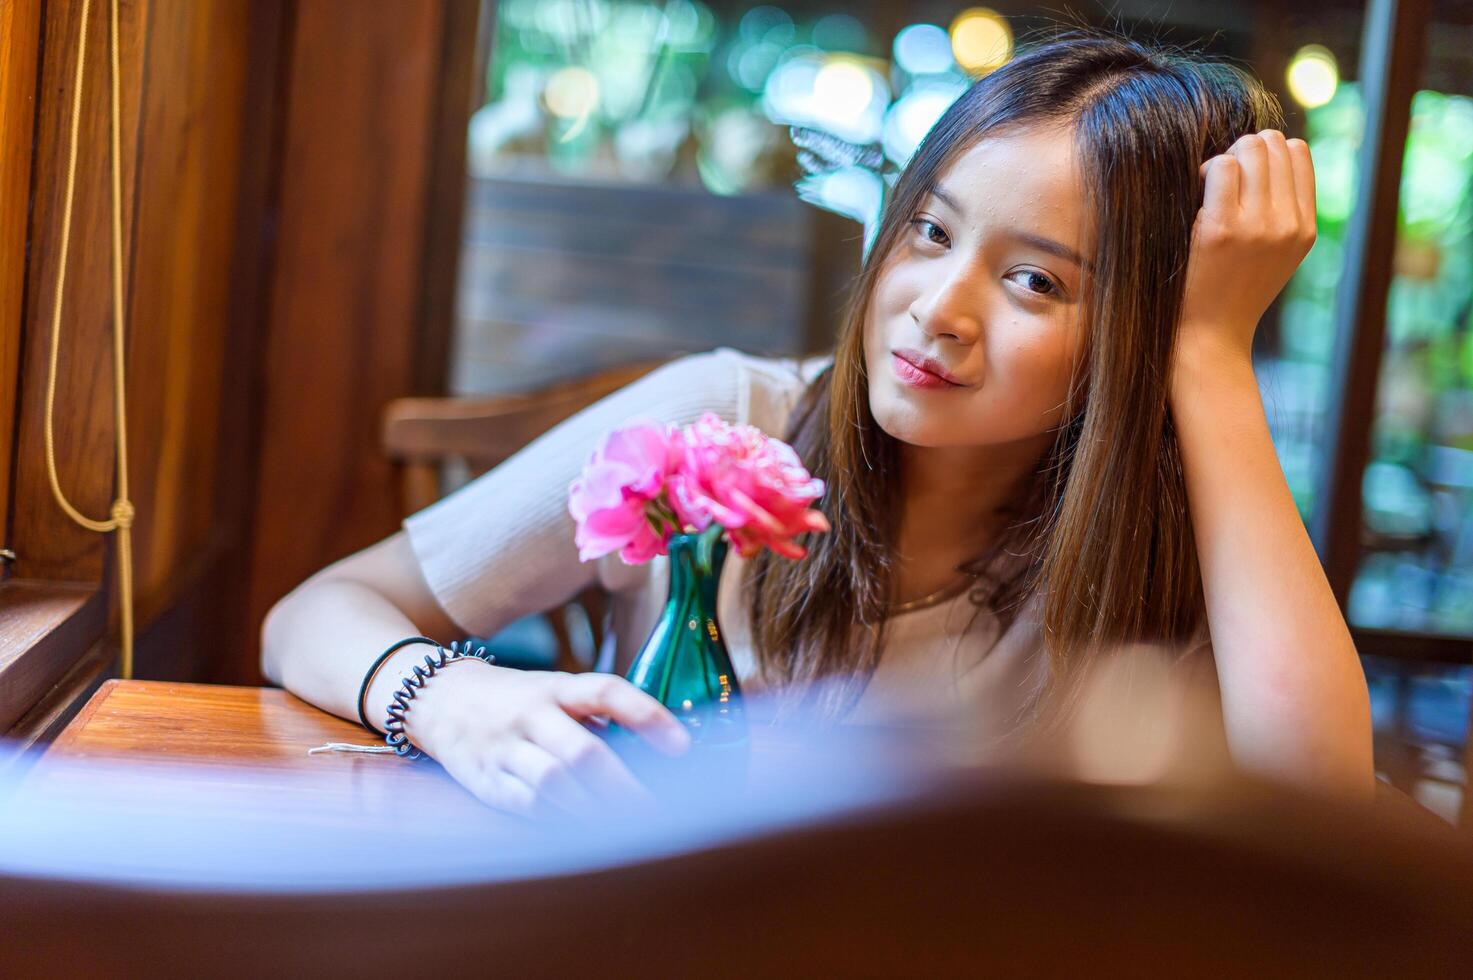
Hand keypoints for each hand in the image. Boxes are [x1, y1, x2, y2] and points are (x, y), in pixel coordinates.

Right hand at [403, 662, 690, 819]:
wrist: (439, 699)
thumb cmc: (517, 700)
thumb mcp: (554, 691)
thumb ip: (596, 716)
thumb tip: (653, 751)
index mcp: (555, 687)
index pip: (605, 691)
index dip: (646, 715)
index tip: (682, 746)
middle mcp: (530, 714)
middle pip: (582, 751)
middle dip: (624, 788)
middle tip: (657, 814)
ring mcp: (504, 747)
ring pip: (553, 782)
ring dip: (593, 811)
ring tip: (626, 831)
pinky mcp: (486, 780)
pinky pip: (526, 804)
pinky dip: (557, 820)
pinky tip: (583, 833)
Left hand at [1177, 129, 1317, 364]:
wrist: (1209, 337)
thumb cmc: (1231, 293)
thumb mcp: (1274, 254)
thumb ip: (1281, 210)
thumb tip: (1269, 150)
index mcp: (1305, 228)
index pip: (1297, 152)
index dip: (1264, 152)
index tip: (1241, 175)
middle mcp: (1288, 224)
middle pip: (1271, 144)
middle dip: (1241, 151)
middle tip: (1217, 181)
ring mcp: (1257, 225)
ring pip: (1247, 149)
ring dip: (1221, 160)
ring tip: (1204, 189)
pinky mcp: (1221, 229)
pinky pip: (1219, 167)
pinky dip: (1202, 172)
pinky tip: (1193, 198)